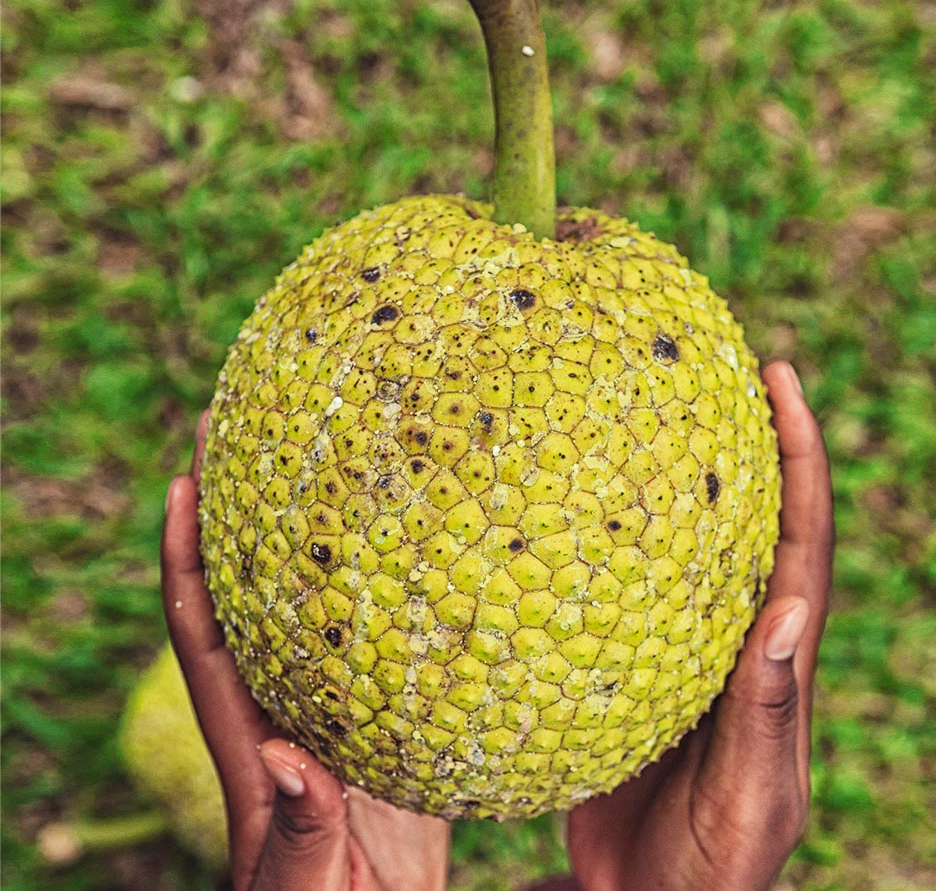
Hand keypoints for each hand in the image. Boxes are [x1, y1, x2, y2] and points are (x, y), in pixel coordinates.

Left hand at [161, 412, 449, 890]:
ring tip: (335, 465)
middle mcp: (285, 705)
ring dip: (312, 536)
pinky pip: (381, 640)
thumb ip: (298, 833)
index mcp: (251, 739)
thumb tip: (289, 760)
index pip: (202, 630)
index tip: (183, 479)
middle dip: (241, 511)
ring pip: (313, 604)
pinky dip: (389, 588)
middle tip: (255, 432)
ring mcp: (331, 708)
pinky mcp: (382, 724)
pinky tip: (422, 551)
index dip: (184, 554)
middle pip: (251, 588)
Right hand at [563, 360, 833, 890]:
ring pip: (693, 548)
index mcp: (777, 664)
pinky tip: (574, 514)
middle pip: (756, 521)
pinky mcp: (636, 667)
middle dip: (752, 441)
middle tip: (721, 367)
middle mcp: (737, 641)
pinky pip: (631, 588)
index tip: (782, 381)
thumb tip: (786, 612)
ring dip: (686, 481)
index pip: (803, 541)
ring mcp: (686, 650)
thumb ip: (764, 713)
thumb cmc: (714, 869)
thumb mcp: (748, 797)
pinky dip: (617, 540)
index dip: (801, 458)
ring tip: (650, 414)